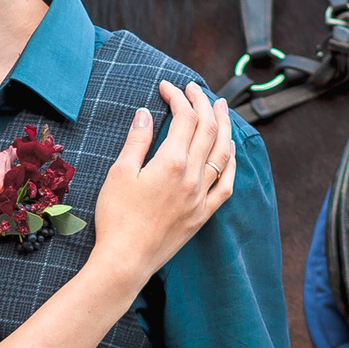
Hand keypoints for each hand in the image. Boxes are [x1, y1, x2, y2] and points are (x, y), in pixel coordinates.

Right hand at [85, 82, 235, 288]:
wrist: (126, 259)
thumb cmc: (116, 218)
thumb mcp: (120, 173)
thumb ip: (137, 141)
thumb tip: (146, 113)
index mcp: (172, 163)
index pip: (184, 119)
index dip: (178, 97)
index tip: (167, 87)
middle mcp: (193, 176)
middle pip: (208, 130)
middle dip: (203, 104)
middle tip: (195, 89)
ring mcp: (202, 196)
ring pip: (223, 153)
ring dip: (224, 126)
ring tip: (221, 108)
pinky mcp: (203, 214)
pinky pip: (227, 183)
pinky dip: (232, 162)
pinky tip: (231, 151)